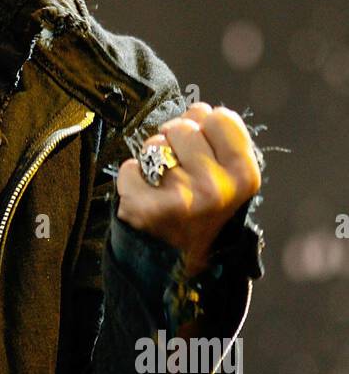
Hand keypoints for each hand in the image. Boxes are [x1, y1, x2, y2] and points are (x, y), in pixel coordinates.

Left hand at [115, 103, 261, 276]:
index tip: (203, 147)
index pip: (220, 116)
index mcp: (245, 177)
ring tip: (162, 185)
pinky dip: (130, 179)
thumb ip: (218, 141)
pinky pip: (128, 167)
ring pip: (153, 144)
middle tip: (178, 171)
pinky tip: (145, 198)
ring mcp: (183, 199)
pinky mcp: (148, 209)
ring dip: (151, 159)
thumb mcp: (227, 180)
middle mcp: (218, 188)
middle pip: (183, 126)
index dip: (205, 125)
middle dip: (174, 141)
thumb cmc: (200, 212)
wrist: (176, 266)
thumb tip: (197, 107)